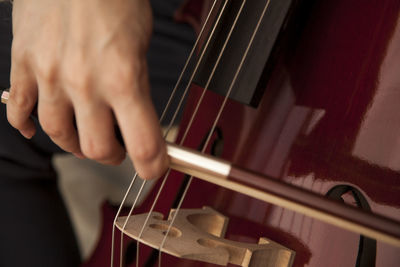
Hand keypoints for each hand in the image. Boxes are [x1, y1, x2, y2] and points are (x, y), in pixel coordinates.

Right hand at [7, 0, 168, 178]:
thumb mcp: (140, 45)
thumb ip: (136, 87)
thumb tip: (135, 120)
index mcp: (123, 78)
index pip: (143, 145)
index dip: (152, 166)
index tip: (154, 169)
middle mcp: (84, 83)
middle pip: (97, 149)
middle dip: (114, 155)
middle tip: (120, 148)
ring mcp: (49, 75)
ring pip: (58, 136)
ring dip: (76, 144)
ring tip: (86, 136)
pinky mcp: (24, 63)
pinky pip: (19, 109)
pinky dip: (27, 125)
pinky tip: (35, 129)